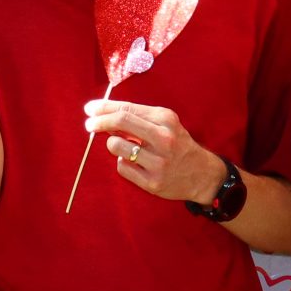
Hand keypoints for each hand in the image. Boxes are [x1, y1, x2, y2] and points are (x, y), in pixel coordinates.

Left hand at [83, 100, 226, 203]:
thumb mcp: (165, 124)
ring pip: (116, 146)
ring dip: (114, 145)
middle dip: (99, 121)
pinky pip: (122, 167)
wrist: (202, 175)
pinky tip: (136, 164)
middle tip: (89, 124)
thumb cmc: (177, 145)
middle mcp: (163, 139)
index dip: (104, 108)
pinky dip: (123, 163)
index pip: (127, 109)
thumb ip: (138, 117)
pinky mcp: (152, 182)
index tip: (90, 109)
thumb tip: (103, 113)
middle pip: (120, 122)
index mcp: (165, 119)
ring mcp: (158, 162)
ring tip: (125, 148)